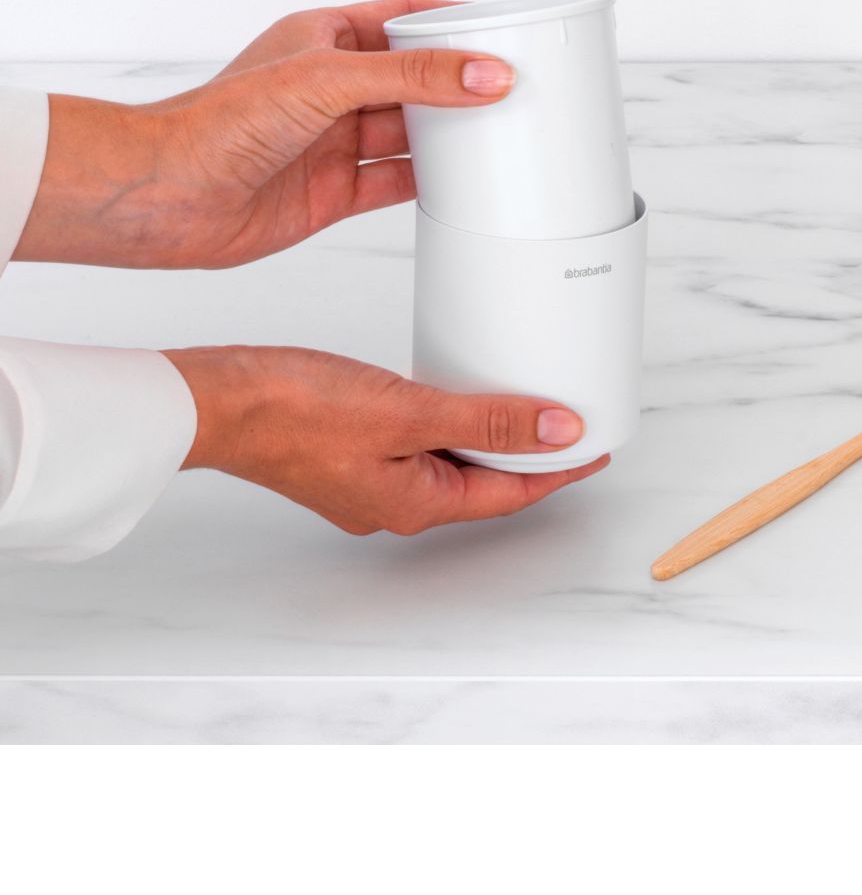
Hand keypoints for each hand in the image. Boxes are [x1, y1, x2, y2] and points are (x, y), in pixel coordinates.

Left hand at [15, 0, 515, 267]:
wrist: (170, 196)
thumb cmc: (217, 123)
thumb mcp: (328, 80)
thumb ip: (412, 77)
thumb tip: (481, 73)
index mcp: (325, 39)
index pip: (403, 19)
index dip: (452, 21)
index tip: (499, 27)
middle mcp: (332, 89)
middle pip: (415, 80)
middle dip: (460, 83)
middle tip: (511, 86)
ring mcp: (335, 140)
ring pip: (411, 133)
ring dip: (450, 135)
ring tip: (499, 133)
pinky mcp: (336, 190)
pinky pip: (397, 181)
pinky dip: (430, 182)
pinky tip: (460, 180)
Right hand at [163, 345, 608, 535]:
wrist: (224, 399)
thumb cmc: (297, 411)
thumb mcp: (411, 412)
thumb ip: (487, 422)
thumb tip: (556, 431)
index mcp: (417, 504)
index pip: (512, 493)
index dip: (560, 470)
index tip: (595, 449)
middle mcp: (397, 503)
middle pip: (485, 484)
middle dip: (530, 458)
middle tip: (569, 426)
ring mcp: (372, 481)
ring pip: (454, 465)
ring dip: (491, 441)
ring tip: (524, 410)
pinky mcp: (353, 455)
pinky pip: (422, 448)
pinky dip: (452, 428)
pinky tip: (456, 403)